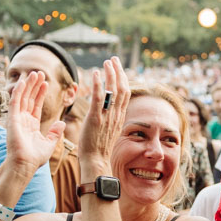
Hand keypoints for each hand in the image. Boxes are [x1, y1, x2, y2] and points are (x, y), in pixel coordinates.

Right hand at [6, 71, 63, 171]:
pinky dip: (19, 92)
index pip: (36, 105)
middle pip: (29, 98)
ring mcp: (17, 119)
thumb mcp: (49, 143)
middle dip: (34, 85)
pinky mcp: (12, 119)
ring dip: (28, 85)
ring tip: (34, 73)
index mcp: (32, 124)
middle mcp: (23, 119)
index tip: (46, 83)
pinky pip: (15, 102)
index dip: (41, 93)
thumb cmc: (35, 158)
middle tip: (40, 73)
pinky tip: (24, 82)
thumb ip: (55, 132)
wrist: (25, 165)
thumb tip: (62, 123)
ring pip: (23, 97)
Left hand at [78, 57, 129, 171]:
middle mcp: (116, 115)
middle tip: (113, 59)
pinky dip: (98, 84)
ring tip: (107, 62)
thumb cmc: (99, 148)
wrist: (96, 161)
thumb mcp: (108, 130)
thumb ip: (109, 118)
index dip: (123, 78)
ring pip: (112, 90)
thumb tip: (107, 112)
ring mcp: (106, 117)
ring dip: (110, 74)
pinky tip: (95, 73)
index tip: (118, 68)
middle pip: (122, 88)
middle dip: (118, 71)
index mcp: (119, 117)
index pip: (125, 93)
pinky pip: (98, 98)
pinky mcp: (95, 119)